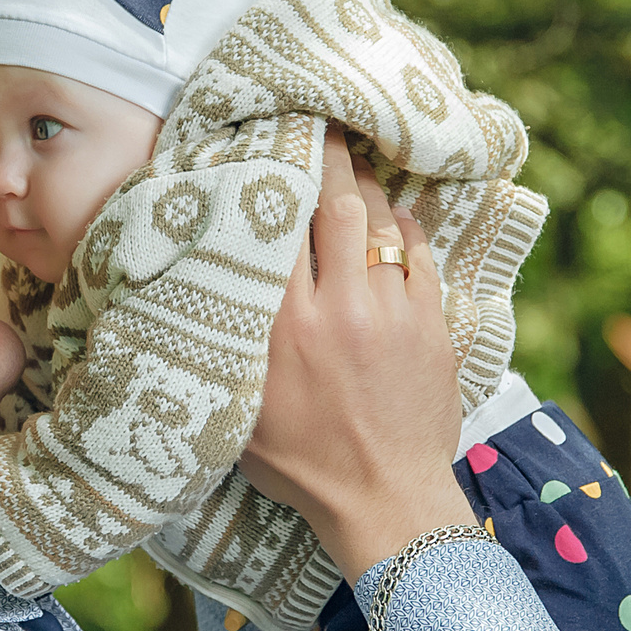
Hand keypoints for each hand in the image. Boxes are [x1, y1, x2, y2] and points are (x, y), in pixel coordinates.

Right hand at [239, 128, 476, 578]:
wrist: (386, 501)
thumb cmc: (301, 465)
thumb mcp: (240, 410)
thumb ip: (228, 347)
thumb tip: (198, 296)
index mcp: (283, 328)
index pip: (276, 229)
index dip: (272, 180)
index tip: (266, 149)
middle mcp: (338, 310)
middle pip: (334, 207)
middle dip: (327, 161)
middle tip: (319, 128)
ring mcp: (392, 314)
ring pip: (380, 223)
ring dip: (365, 189)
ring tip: (352, 165)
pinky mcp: (431, 324)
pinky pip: (418, 254)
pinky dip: (402, 227)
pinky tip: (390, 215)